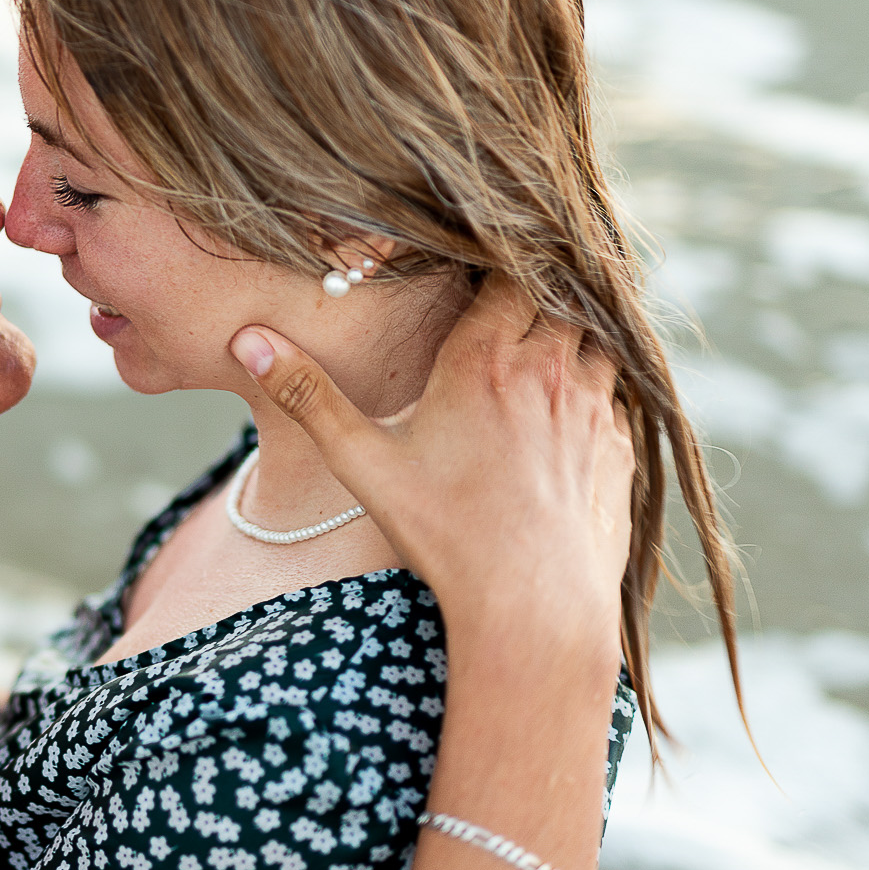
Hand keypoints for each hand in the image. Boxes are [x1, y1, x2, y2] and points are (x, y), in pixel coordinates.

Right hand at [231, 274, 632, 670]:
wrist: (533, 602)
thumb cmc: (444, 532)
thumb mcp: (361, 463)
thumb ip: (307, 395)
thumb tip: (248, 340)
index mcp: (483, 359)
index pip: (506, 273)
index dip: (494, 266)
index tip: (473, 273)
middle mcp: (547, 369)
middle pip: (555, 297)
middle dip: (533, 297)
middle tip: (500, 311)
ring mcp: (593, 406)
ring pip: (594, 339)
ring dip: (569, 338)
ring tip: (534, 357)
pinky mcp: (620, 445)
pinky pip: (615, 392)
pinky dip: (595, 389)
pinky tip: (566, 414)